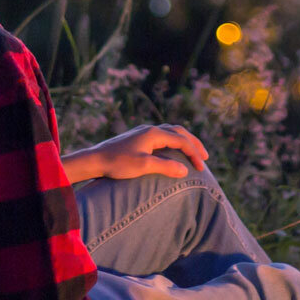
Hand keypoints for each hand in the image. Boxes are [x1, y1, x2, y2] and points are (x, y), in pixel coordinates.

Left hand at [91, 124, 208, 179]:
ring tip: (193, 152)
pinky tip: (172, 150)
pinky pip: (162, 136)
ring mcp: (143, 132)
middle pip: (179, 132)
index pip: (181, 141)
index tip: (201, 167)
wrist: (94, 159)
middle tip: (205, 156)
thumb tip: (185, 170)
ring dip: (184, 141)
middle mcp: (151, 129)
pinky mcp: (138, 138)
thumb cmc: (118, 164)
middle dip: (193, 143)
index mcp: (154, 133)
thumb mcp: (143, 166)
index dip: (194, 153)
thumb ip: (165, 167)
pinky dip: (174, 142)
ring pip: (170, 132)